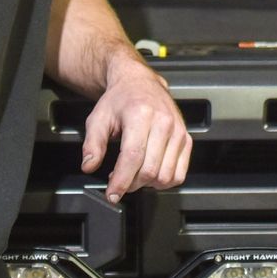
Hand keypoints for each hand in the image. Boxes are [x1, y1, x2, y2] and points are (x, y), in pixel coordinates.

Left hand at [80, 62, 190, 202]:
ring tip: (133, 174)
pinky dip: (164, 182)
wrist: (140, 83)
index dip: (121, 181)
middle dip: (131, 184)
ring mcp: (178, 132)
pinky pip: (179, 173)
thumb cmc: (120, 100)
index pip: (133, 157)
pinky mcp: (186, 139)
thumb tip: (89, 166)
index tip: (112, 194)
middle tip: (118, 180)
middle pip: (150, 170)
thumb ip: (92, 144)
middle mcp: (163, 122)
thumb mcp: (98, 118)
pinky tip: (150, 173)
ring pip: (166, 176)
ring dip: (147, 185)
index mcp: (140, 115)